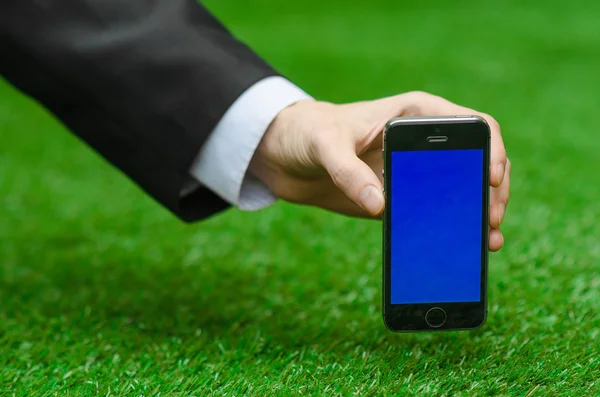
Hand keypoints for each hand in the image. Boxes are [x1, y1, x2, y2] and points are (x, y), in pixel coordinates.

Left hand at [249, 91, 509, 250]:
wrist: (285, 155)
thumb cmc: (305, 132)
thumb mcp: (324, 144)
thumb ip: (349, 172)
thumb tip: (380, 205)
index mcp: (415, 115)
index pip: (472, 124)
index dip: (491, 148)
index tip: (492, 177)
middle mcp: (422, 143)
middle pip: (476, 161)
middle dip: (491, 189)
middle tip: (491, 217)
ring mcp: (414, 172)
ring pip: (461, 190)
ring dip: (478, 212)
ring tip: (486, 238)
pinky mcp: (398, 198)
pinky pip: (433, 213)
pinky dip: (450, 227)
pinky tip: (462, 245)